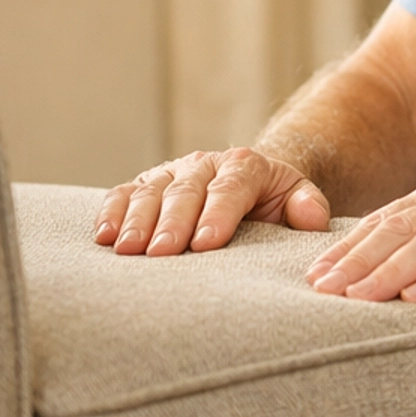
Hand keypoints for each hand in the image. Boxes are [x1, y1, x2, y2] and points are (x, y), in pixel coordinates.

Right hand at [95, 149, 331, 255]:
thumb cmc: (275, 203)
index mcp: (245, 166)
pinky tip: (104, 236)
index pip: (230, 188)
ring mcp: (173, 172)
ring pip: (151, 191)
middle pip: (186, 191)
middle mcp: (205, 163)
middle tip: (162, 253)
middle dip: (172, 222)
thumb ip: (309, 206)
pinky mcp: (148, 184)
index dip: (217, 215)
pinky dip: (111, 212)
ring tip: (128, 251)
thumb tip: (311, 216)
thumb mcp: (300, 199)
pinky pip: (124, 193)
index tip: (205, 244)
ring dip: (137, 221)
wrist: (253, 184)